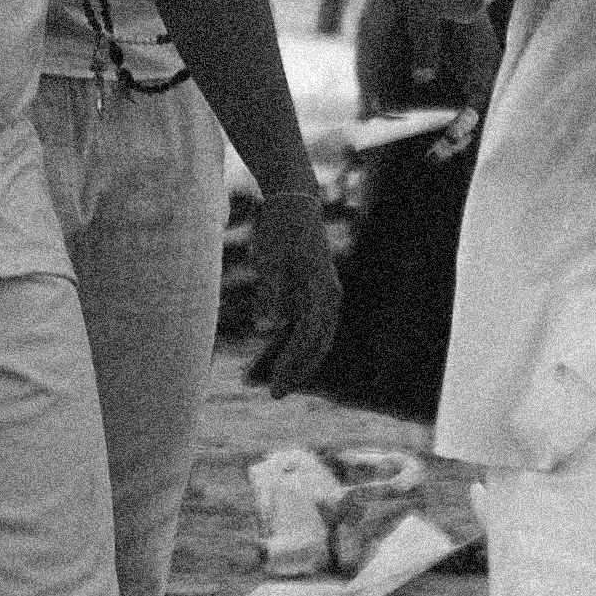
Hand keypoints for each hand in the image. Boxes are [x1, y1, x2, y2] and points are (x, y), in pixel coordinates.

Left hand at [233, 180, 339, 395]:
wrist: (294, 200)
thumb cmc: (281, 227)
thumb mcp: (272, 257)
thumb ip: (271, 292)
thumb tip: (266, 327)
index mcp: (323, 290)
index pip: (310, 335)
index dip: (294, 362)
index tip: (276, 384)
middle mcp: (328, 297)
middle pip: (317, 344)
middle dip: (297, 371)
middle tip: (275, 395)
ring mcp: (321, 296)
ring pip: (311, 339)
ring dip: (292, 361)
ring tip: (269, 384)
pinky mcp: (310, 294)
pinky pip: (303, 328)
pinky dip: (290, 346)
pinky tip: (272, 362)